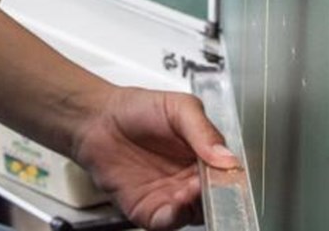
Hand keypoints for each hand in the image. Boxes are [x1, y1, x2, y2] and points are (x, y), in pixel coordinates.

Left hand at [68, 86, 238, 230]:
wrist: (97, 119)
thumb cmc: (136, 109)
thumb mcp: (178, 108)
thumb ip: (203, 131)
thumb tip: (227, 158)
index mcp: (203, 156)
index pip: (227, 175)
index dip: (231, 177)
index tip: (231, 174)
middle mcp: (190, 180)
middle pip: (216, 199)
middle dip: (218, 195)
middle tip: (213, 183)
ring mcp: (171, 197)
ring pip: (196, 214)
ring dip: (198, 206)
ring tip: (192, 189)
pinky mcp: (149, 210)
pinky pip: (168, 222)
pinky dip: (175, 216)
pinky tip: (176, 201)